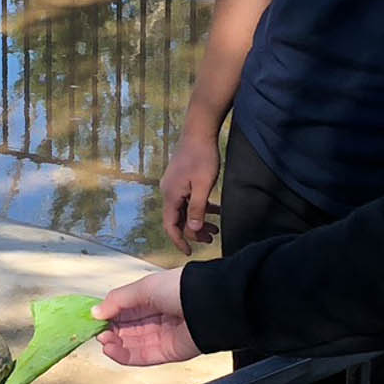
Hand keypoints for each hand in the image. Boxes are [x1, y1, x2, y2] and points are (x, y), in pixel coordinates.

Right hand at [93, 267, 198, 365]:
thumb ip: (118, 300)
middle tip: (98, 331)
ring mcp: (162, 336)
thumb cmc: (181, 288)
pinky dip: (124, 355)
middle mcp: (157, 318)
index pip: (125, 310)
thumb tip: (96, 312)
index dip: (109, 315)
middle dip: (110, 330)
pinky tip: (111, 350)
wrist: (209, 305)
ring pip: (132, 344)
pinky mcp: (167, 352)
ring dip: (115, 344)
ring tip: (104, 340)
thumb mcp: (144, 287)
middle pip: (127, 329)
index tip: (95, 318)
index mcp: (153, 298)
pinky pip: (142, 357)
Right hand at [158, 129, 223, 252]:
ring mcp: (174, 184)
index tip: (189, 252)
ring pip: (184, 209)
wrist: (198, 130)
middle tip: (210, 239)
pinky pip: (188, 199)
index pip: (170, 226)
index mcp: (171, 195)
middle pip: (178, 219)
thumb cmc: (203, 156)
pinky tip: (215, 210)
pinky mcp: (181, 178)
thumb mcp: (203, 185)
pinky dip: (200, 206)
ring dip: (198, 220)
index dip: (179, 241)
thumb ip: (197, 208)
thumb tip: (193, 229)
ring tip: (215, 229)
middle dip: (193, 231)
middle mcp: (168, 191)